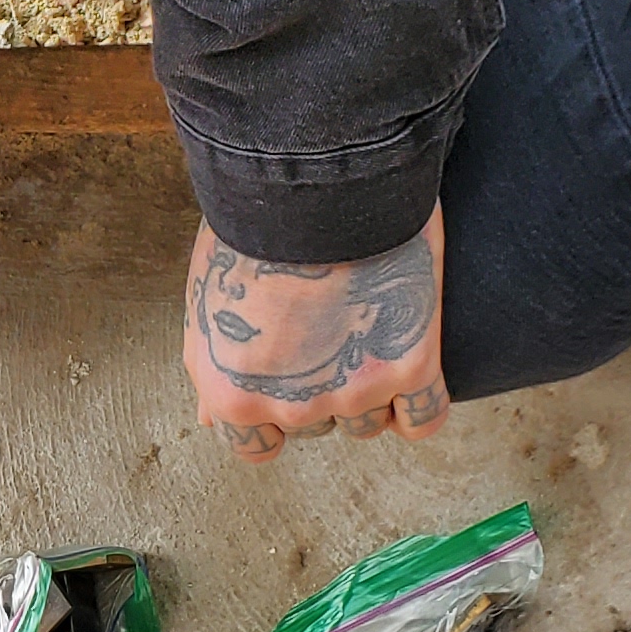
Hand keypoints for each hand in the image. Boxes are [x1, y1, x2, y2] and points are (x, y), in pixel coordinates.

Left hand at [181, 208, 449, 459]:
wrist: (310, 185)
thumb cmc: (249, 228)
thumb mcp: (207, 305)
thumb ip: (213, 368)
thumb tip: (209, 419)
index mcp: (231, 393)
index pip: (257, 446)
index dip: (274, 416)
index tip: (286, 378)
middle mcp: (290, 406)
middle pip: (317, 427)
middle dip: (322, 388)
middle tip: (329, 326)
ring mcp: (352, 391)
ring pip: (368, 424)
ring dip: (371, 389)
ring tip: (367, 327)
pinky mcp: (409, 367)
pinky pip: (423, 417)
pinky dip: (420, 402)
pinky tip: (413, 364)